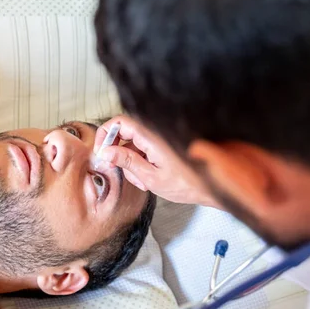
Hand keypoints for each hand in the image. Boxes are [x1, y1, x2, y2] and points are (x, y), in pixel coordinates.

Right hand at [94, 115, 218, 206]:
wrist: (209, 186)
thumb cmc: (186, 183)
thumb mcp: (150, 177)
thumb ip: (127, 162)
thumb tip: (106, 151)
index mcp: (151, 136)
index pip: (120, 122)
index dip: (105, 134)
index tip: (100, 151)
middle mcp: (155, 133)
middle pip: (124, 134)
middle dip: (118, 154)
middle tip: (118, 171)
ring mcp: (158, 140)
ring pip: (132, 145)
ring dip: (130, 163)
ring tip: (141, 182)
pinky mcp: (161, 147)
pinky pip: (142, 150)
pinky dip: (140, 164)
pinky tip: (146, 180)